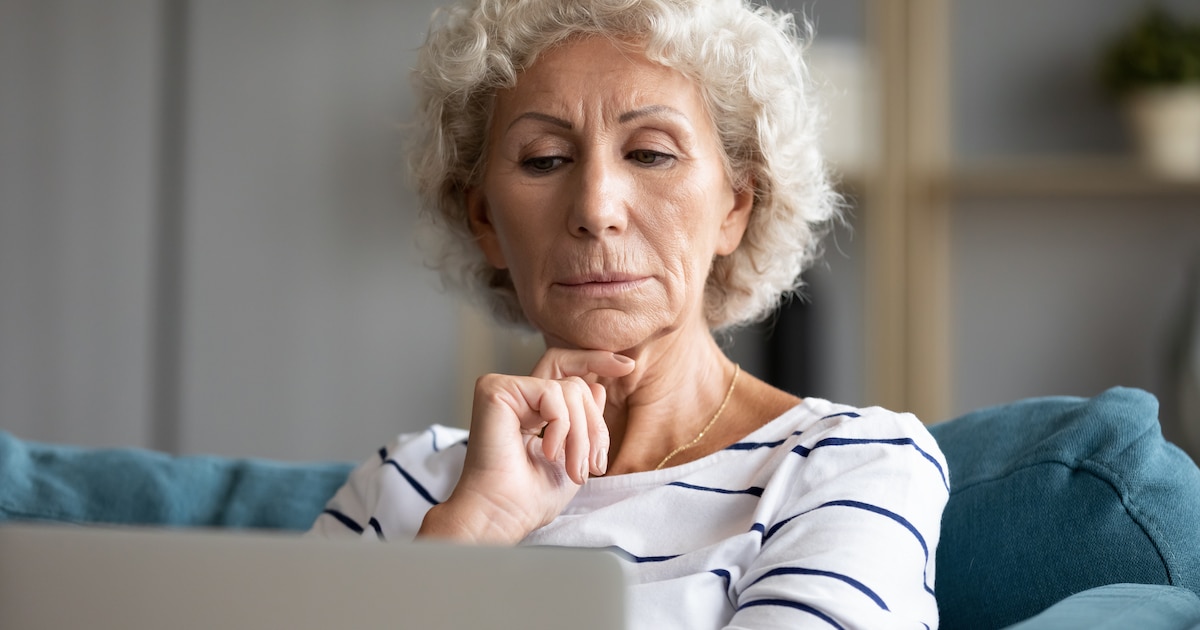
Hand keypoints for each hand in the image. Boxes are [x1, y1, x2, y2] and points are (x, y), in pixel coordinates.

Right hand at [417, 349, 634, 544]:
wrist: (503, 515)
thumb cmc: (530, 499)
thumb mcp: (573, 457)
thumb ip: (585, 422)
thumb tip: (597, 386)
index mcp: (531, 409)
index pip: (565, 370)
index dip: (595, 361)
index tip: (627, 366)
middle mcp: (516, 396)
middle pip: (576, 383)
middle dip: (594, 425)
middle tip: (594, 465)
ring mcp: (505, 390)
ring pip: (570, 389)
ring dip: (581, 435)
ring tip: (573, 468)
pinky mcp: (496, 390)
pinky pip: (552, 393)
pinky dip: (561, 426)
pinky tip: (548, 452)